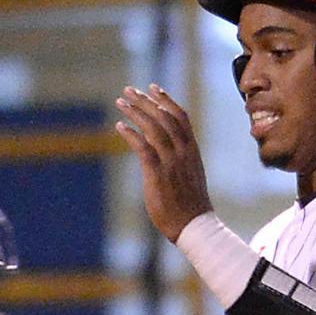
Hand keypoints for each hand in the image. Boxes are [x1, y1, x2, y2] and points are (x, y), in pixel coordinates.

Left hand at [113, 84, 211, 243]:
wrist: (195, 226)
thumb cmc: (191, 205)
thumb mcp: (190, 176)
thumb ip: (181, 161)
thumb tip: (169, 155)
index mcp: (192, 149)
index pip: (180, 117)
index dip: (166, 100)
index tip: (154, 88)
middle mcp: (183, 151)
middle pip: (164, 117)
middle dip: (145, 100)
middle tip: (128, 90)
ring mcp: (171, 162)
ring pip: (153, 128)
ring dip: (135, 112)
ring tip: (120, 102)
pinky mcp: (158, 174)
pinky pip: (144, 147)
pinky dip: (132, 134)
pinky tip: (120, 126)